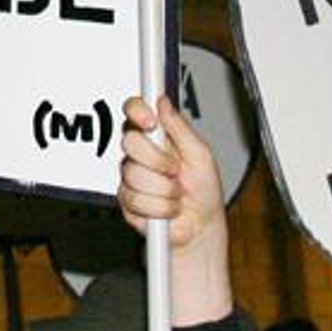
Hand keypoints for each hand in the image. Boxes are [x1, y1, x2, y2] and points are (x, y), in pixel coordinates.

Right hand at [119, 95, 234, 322]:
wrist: (200, 228)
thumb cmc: (204, 192)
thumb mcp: (201, 155)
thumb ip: (180, 128)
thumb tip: (163, 102)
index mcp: (157, 137)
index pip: (134, 111)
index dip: (137, 111)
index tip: (151, 122)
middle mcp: (140, 155)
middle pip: (130, 141)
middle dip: (158, 159)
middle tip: (175, 170)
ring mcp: (131, 177)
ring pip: (134, 174)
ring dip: (164, 189)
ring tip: (176, 194)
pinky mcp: (127, 201)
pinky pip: (135, 199)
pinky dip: (160, 208)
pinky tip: (167, 208)